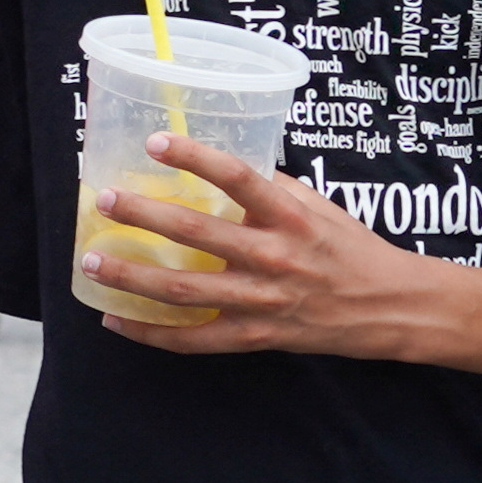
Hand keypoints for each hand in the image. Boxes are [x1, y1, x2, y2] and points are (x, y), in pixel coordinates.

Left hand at [89, 133, 422, 356]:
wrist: (389, 307)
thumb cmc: (350, 249)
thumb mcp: (319, 207)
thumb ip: (271, 189)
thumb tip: (220, 168)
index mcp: (290, 217)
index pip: (237, 177)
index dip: (194, 157)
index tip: (154, 141)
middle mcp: (273, 256)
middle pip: (196, 234)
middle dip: (143, 216)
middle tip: (105, 201)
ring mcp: (263, 300)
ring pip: (183, 290)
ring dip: (132, 277)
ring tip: (92, 263)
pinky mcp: (256, 338)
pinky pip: (195, 341)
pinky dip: (151, 334)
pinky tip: (116, 322)